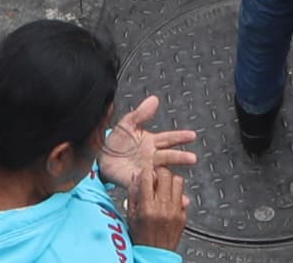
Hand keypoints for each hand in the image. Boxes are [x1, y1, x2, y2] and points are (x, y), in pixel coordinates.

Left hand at [105, 99, 194, 240]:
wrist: (100, 156)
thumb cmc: (116, 140)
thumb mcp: (127, 123)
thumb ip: (141, 113)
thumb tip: (154, 99)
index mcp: (151, 142)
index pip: (168, 138)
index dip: (180, 137)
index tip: (192, 135)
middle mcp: (151, 156)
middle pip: (168, 156)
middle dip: (180, 157)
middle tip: (192, 158)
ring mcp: (145, 170)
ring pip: (160, 173)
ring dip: (171, 177)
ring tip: (180, 181)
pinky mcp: (136, 181)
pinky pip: (146, 186)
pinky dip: (156, 192)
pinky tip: (159, 192)